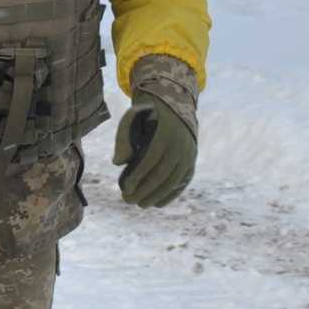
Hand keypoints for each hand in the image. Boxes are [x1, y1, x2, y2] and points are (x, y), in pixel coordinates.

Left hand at [112, 93, 197, 207]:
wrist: (176, 105)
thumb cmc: (148, 113)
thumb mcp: (133, 116)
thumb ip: (123, 137)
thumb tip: (117, 163)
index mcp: (165, 131)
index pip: (151, 159)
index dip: (137, 175)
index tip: (124, 187)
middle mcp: (180, 144)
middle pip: (162, 173)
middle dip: (144, 190)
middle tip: (127, 200)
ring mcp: (189, 154)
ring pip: (173, 181)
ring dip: (156, 196)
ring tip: (140, 204)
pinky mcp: (191, 161)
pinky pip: (183, 182)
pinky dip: (171, 195)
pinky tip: (157, 204)